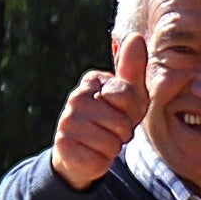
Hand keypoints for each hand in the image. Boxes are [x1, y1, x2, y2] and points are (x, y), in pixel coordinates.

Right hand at [50, 33, 148, 190]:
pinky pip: (99, 160)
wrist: (82, 151)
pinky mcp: (64, 147)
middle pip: (122, 123)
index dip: (132, 111)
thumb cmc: (110, 120)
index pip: (126, 95)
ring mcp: (67, 122)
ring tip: (101, 141)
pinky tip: (91, 153)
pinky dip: (101, 162)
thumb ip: (132, 70)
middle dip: (123, 132)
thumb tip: (136, 37)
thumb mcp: (129, 97)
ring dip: (112, 148)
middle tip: (111, 130)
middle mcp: (76, 98)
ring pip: (111, 144)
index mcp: (93, 81)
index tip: (121, 111)